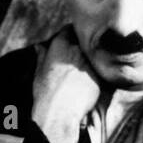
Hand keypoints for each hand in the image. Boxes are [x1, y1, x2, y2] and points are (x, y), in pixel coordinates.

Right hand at [31, 26, 104, 142]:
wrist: (59, 113)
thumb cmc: (45, 93)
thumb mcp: (39, 72)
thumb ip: (42, 56)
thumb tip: (39, 47)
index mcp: (60, 45)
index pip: (70, 29)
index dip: (72, 35)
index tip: (73, 41)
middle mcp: (78, 50)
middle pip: (86, 42)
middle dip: (85, 47)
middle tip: (81, 58)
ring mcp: (91, 62)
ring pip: (97, 56)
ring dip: (94, 60)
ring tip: (87, 73)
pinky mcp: (101, 76)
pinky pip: (104, 72)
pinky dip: (101, 75)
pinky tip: (93, 84)